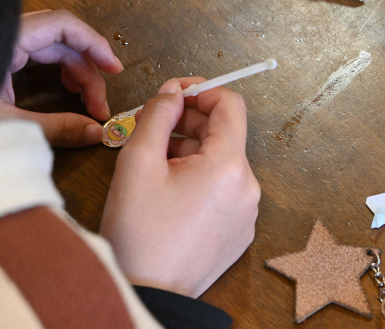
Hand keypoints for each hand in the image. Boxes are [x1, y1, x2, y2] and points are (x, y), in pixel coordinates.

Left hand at [0, 9, 122, 146]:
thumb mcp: (7, 126)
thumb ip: (55, 128)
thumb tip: (95, 134)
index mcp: (7, 41)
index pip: (63, 25)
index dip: (94, 44)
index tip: (115, 68)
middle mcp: (8, 35)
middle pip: (63, 40)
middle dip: (88, 71)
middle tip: (100, 108)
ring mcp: (5, 44)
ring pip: (55, 48)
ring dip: (77, 73)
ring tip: (89, 104)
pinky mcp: (3, 56)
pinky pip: (42, 54)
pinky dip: (61, 72)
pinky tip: (68, 92)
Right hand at [99, 78, 259, 297]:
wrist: (149, 294)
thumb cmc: (139, 233)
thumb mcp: (137, 163)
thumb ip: (158, 115)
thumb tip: (172, 91)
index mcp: (228, 167)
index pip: (230, 104)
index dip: (200, 91)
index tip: (172, 95)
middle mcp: (247, 188)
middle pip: (223, 134)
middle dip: (187, 122)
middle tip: (149, 127)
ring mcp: (246, 212)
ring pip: (221, 162)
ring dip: (190, 150)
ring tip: (154, 162)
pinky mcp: (238, 230)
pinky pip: (223, 188)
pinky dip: (199, 177)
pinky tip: (170, 189)